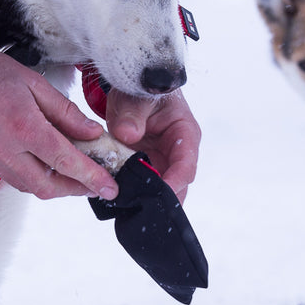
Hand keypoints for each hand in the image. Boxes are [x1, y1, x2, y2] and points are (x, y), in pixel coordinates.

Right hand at [0, 41, 119, 199]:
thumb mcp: (35, 83)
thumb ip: (66, 112)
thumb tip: (92, 133)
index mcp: (23, 126)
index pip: (65, 161)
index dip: (91, 177)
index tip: (109, 187)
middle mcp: (4, 149)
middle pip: (46, 187)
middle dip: (74, 190)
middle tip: (93, 185)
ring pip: (27, 186)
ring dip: (52, 184)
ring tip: (70, 173)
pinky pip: (9, 176)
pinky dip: (29, 174)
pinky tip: (39, 161)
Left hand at [105, 88, 200, 202]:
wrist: (131, 93)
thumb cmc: (140, 92)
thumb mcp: (135, 97)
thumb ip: (132, 113)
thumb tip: (128, 134)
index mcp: (185, 134)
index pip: (186, 165)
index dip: (174, 183)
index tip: (157, 195)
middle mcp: (178, 154)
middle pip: (177, 186)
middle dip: (159, 201)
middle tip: (141, 213)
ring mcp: (162, 164)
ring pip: (159, 192)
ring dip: (145, 202)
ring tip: (128, 213)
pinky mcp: (146, 170)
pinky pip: (142, 188)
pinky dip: (131, 197)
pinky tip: (118, 205)